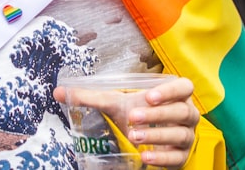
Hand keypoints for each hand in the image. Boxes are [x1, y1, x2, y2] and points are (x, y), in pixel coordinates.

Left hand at [54, 76, 199, 168]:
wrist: (149, 139)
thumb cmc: (136, 114)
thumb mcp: (115, 104)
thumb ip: (90, 97)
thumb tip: (58, 92)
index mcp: (175, 95)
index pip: (184, 87)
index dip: (169, 91)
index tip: (148, 96)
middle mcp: (186, 114)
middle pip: (182, 111)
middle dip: (158, 115)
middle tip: (133, 117)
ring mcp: (186, 136)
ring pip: (180, 134)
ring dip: (158, 136)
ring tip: (135, 137)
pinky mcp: (182, 156)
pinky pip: (177, 157)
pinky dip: (162, 157)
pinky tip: (145, 156)